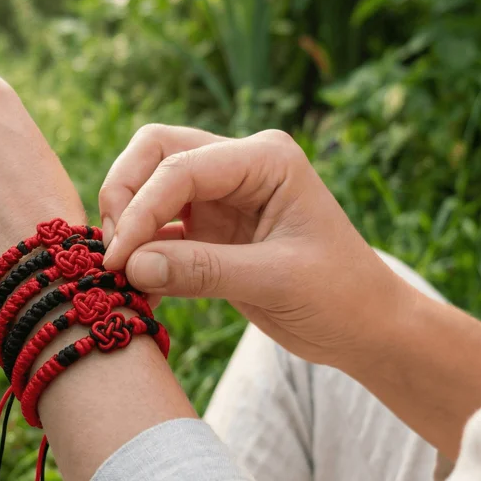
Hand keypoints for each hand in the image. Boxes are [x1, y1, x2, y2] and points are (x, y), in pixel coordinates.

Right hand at [99, 124, 410, 366]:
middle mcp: (240, 165)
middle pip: (155, 153)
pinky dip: (141, 251)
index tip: (119, 259)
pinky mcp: (210, 227)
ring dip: (128, 223)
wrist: (366, 327)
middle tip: (114, 253)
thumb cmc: (340, 296)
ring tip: (122, 273)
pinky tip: (137, 287)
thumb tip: (131, 267)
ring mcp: (223, 194)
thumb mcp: (274, 281)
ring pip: (149, 183)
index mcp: (266, 159)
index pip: (181, 167)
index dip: (140, 209)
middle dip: (125, 197)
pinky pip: (158, 226)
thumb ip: (202, 271)